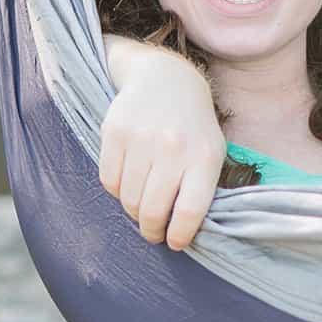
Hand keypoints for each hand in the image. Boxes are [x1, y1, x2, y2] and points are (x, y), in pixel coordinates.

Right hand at [98, 37, 226, 249]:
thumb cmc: (193, 126)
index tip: (175, 243)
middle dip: (152, 231)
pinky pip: (109, 181)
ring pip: (128, 199)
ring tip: (143, 206)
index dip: (179, 235)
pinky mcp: (114, 132)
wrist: (165, 78)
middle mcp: (172, 148)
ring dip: (134, 211)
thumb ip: (202, 188)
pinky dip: (117, 190)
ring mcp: (141, 139)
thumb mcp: (212, 152)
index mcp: (203, 157)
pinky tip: (129, 182)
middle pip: (153, 210)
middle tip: (154, 233)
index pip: (189, 211)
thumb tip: (184, 230)